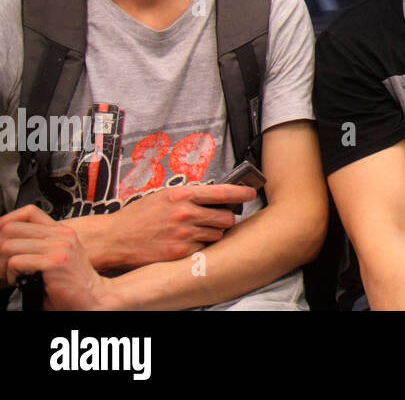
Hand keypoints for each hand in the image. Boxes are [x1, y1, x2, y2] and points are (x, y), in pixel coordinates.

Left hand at [0, 205, 116, 308]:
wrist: (95, 298)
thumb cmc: (73, 283)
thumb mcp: (59, 257)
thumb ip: (41, 245)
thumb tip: (10, 241)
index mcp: (62, 232)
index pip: (28, 212)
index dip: (7, 223)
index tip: (1, 238)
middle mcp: (61, 236)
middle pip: (12, 228)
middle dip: (1, 248)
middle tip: (6, 265)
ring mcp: (59, 247)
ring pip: (9, 246)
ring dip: (4, 265)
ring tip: (14, 276)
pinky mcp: (54, 262)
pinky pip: (16, 262)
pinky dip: (12, 275)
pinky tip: (22, 281)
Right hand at [104, 183, 255, 266]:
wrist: (115, 239)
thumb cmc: (139, 216)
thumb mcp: (164, 196)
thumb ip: (189, 196)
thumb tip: (213, 195)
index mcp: (182, 195)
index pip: (222, 191)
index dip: (241, 192)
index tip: (251, 192)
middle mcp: (186, 213)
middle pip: (226, 217)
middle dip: (226, 218)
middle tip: (218, 219)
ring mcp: (184, 234)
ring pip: (218, 234)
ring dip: (214, 233)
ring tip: (198, 231)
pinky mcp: (180, 252)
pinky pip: (203, 248)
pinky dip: (200, 246)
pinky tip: (188, 242)